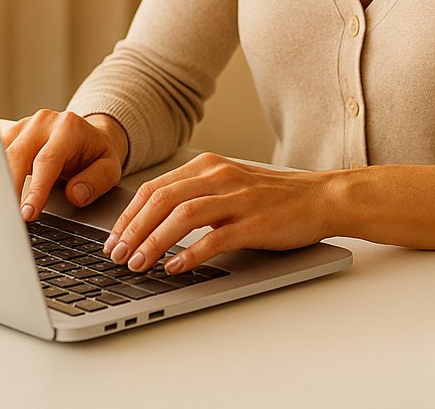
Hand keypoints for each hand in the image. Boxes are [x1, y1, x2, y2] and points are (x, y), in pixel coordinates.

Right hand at [1, 109, 127, 220]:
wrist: (88, 136)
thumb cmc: (96, 154)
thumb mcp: (110, 167)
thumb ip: (97, 181)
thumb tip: (75, 195)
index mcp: (69, 128)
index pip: (47, 161)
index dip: (36, 189)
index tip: (28, 213)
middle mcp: (44, 123)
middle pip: (18, 156)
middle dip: (10, 189)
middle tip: (9, 217)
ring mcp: (24, 126)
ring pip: (2, 155)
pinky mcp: (12, 134)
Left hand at [103, 152, 337, 273]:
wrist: (322, 198)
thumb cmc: (275, 198)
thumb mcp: (230, 186)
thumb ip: (196, 195)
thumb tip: (152, 222)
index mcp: (209, 166)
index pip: (154, 188)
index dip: (128, 215)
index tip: (113, 239)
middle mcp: (220, 176)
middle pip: (161, 200)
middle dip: (132, 230)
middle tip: (116, 255)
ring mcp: (238, 199)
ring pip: (182, 216)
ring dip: (153, 242)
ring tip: (137, 264)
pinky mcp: (255, 222)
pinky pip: (214, 238)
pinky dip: (189, 254)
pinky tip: (175, 267)